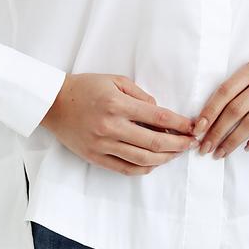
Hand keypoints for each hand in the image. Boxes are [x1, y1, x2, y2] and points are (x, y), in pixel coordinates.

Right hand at [40, 73, 198, 175]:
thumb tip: (159, 111)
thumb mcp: (115, 80)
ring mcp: (103, 145)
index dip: (180, 125)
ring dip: (165, 159)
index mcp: (117, 104)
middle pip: (155, 143)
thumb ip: (140, 95)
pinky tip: (155, 163)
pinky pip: (125, 169)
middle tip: (192, 143)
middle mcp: (111, 127)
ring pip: (143, 160)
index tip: (194, 127)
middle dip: (179, 145)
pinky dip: (144, 168)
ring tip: (177, 153)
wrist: (54, 103)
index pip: (158, 118)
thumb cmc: (85, 87)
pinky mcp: (96, 157)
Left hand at [190, 56, 248, 157]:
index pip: (225, 90)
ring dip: (233, 140)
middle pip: (236, 108)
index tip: (198, 128)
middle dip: (217, 131)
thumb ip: (236, 92)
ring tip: (222, 152)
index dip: (209, 111)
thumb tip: (205, 120)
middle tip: (206, 147)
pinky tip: (247, 148)